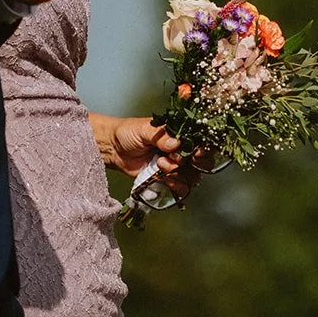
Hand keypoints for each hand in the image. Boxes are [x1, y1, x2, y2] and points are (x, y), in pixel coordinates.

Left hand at [89, 114, 203, 197]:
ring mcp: (176, 165)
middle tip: (177, 160)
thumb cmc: (130, 132)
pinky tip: (164, 179)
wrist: (113, 148)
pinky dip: (176, 186)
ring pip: (192, 176)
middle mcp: (182, 150)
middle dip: (193, 163)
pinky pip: (180, 187)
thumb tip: (176, 143)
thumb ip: (161, 136)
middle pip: (202, 161)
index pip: (201, 141)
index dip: (204, 148)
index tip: (197, 152)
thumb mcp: (145, 129)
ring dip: (179, 173)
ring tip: (160, 165)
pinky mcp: (167, 178)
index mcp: (181, 134)